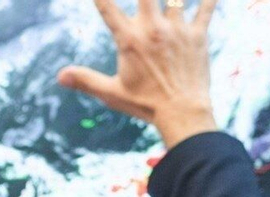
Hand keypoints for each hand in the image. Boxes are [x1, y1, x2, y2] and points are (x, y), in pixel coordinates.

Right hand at [58, 0, 218, 147]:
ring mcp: (177, 30)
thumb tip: (60, 75)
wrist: (182, 113)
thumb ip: (85, 80)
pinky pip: (206, 9)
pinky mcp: (198, 36)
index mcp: (129, 41)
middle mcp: (152, 29)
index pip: (108, 9)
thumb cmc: (145, 105)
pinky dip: (209, 0)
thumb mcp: (111, 93)